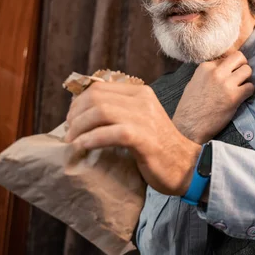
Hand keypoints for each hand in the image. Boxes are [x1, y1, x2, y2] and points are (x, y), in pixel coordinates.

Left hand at [64, 82, 201, 195]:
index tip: (71, 119)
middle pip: (96, 97)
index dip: (78, 102)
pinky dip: (91, 139)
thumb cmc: (158, 147)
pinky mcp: (144, 138)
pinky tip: (82, 147)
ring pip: (100, 112)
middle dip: (75, 114)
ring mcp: (144, 118)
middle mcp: (142, 100)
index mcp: (140, 93)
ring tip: (72, 141)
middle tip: (69, 132)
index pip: (99, 87)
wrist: (186, 166)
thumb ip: (120, 111)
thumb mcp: (140, 120)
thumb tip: (84, 110)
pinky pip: (110, 133)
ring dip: (79, 127)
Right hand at [173, 51, 254, 143]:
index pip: (226, 57)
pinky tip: (241, 98)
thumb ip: (209, 73)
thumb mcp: (195, 81)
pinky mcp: (234, 96)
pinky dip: (248, 92)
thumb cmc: (190, 107)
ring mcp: (226, 83)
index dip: (231, 66)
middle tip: (240, 76)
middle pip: (239, 57)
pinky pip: (250, 87)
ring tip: (241, 88)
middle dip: (243, 66)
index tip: (231, 74)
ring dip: (247, 79)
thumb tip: (223, 69)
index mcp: (205, 67)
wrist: (189, 126)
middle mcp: (216, 72)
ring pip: (248, 70)